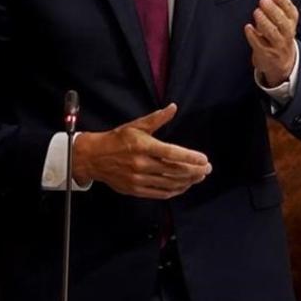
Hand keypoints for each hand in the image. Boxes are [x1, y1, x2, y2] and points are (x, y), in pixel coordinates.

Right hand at [72, 104, 211, 198]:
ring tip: (199, 177)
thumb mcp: (136, 125)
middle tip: (207, 169)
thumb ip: (157, 118)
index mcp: (143, 146)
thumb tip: (173, 107)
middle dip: (194, 171)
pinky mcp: (135, 189)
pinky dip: (174, 191)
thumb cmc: (117, 139)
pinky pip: (159, 193)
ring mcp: (138, 179)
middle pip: (174, 170)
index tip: (204, 159)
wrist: (93, 157)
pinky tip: (184, 186)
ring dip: (187, 182)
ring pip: (169, 183)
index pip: (172, 153)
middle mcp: (141, 164)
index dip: (190, 157)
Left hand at [244, 0, 298, 86]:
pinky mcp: (266, 53)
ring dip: (264, 23)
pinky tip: (248, 28)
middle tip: (264, 0)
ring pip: (273, 34)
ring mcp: (277, 44)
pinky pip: (261, 46)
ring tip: (256, 13)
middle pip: (283, 22)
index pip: (291, 10)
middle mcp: (287, 31)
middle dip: (274, 11)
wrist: (281, 60)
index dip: (284, 3)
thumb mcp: (282, 7)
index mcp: (291, 18)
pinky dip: (254, 37)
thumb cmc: (280, 27)